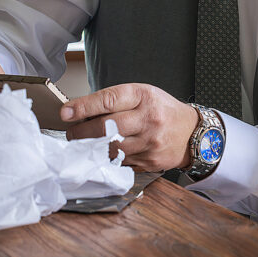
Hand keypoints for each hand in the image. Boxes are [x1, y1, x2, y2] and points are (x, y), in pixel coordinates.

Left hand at [60, 83, 198, 172]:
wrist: (192, 133)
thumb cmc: (162, 110)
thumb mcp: (143, 94)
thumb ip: (115, 101)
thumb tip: (81, 111)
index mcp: (145, 96)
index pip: (109, 100)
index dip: (83, 107)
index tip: (65, 112)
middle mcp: (148, 119)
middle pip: (106, 127)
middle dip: (82, 131)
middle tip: (71, 133)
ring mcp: (150, 142)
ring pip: (110, 148)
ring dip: (92, 148)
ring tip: (84, 143)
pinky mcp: (149, 162)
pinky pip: (120, 162)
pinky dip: (107, 158)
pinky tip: (103, 153)